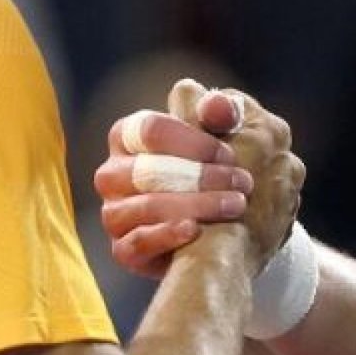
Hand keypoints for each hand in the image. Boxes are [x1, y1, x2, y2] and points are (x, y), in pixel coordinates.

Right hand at [97, 80, 304, 276]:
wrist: (219, 232)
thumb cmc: (215, 172)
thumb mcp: (225, 137)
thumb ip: (223, 114)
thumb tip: (216, 105)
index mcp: (128, 135)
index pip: (151, 130)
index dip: (193, 141)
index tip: (230, 154)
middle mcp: (112, 174)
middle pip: (146, 170)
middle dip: (200, 176)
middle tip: (243, 182)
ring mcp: (114, 213)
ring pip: (145, 206)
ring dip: (196, 204)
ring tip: (235, 205)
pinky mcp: (123, 250)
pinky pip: (136, 243)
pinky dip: (167, 235)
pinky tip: (195, 230)